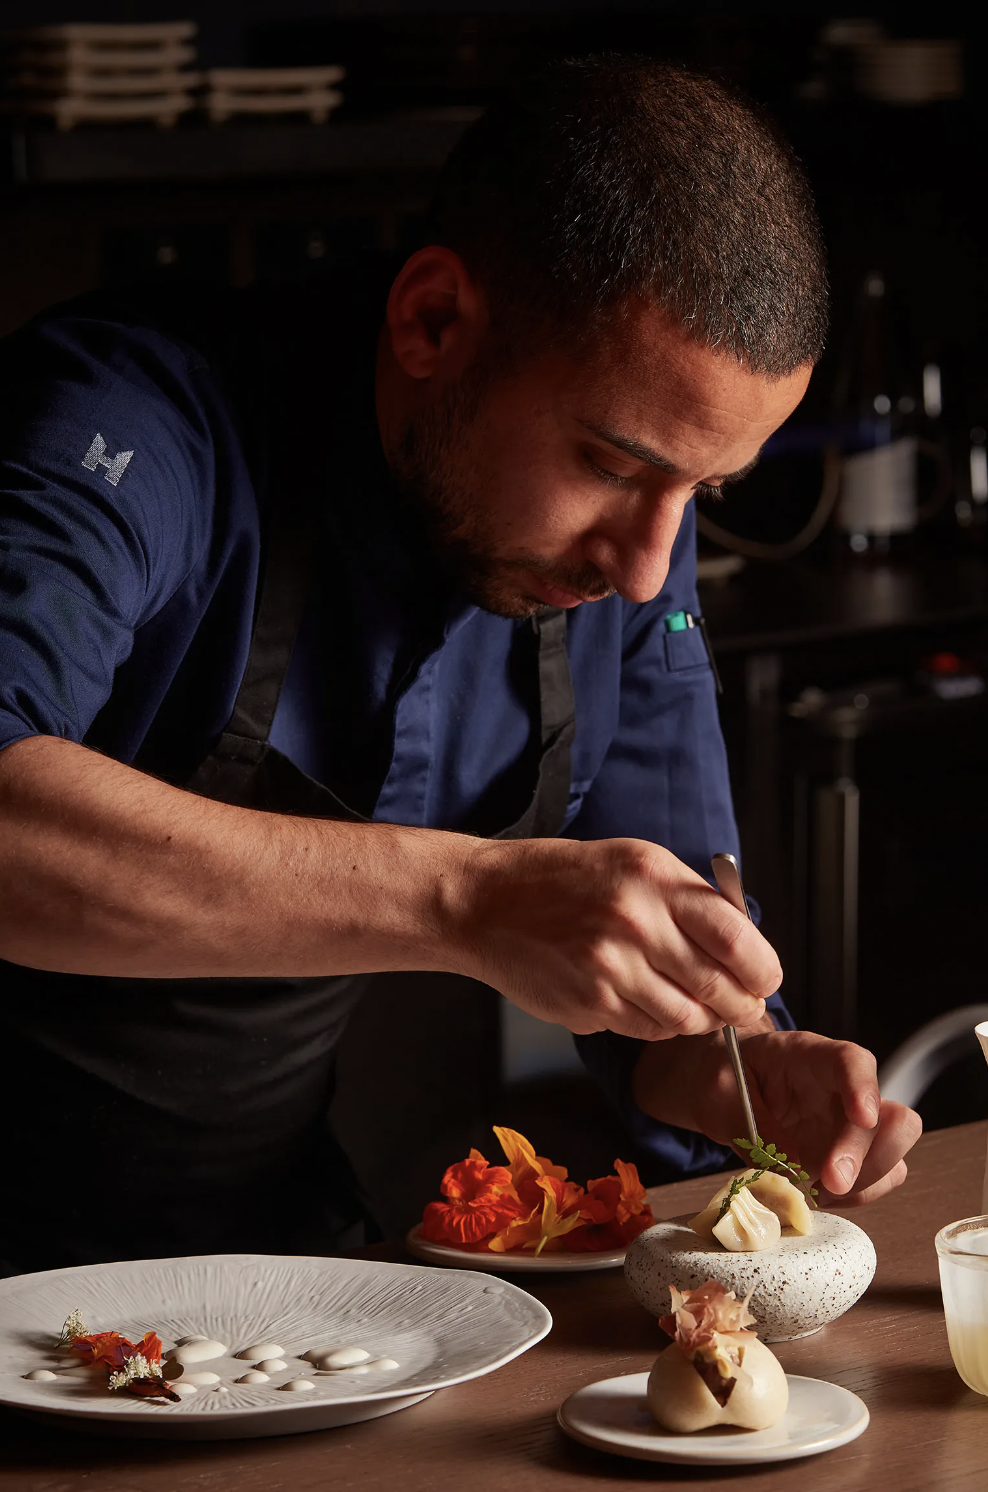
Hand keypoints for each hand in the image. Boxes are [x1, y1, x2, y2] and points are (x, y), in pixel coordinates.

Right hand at [453, 837, 781, 1039]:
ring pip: (687, 1020)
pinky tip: (645, 1000)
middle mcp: (635, 924)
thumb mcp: (635, 863)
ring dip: (701, 1020)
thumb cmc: (564, 879)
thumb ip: (690, 901)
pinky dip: (658, 1024)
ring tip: (694, 1004)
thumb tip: (745, 948)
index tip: (764, 977)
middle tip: (745, 1006)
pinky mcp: (589, 1005)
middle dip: (742, 1005)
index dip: (763, 970)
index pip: (738, 940)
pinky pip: (647, 1030)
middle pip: (720, 988)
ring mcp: (610, 970)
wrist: (486, 902)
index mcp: (654, 880)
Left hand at [632, 1025, 922, 1205]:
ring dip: (864, 1183)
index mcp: (808, 1057)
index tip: (863, 1118)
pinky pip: (876, 1181)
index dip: (864, 1088)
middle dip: (868, 1157)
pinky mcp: (850, 1156)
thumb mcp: (720, 1093)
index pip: (852, 1062)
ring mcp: (850, 1125)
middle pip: (893, 1117)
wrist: (720, 1085)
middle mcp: (842, 1090)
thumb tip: (791, 1172)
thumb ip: (754, 1128)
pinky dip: (854, 1197)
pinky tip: (816, 1195)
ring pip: (893, 1155)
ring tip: (813, 1191)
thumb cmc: (722, 1076)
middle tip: (829, 1182)